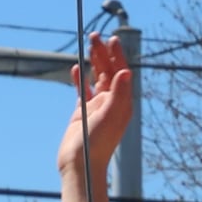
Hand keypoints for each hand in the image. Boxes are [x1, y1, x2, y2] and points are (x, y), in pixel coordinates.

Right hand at [60, 35, 135, 187]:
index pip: (122, 73)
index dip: (117, 55)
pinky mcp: (82, 113)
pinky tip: (75, 68)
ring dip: (93, 61)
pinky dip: (80, 79)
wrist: (80, 165)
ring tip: (89, 44)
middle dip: (103, 53)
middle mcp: (112, 103)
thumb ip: (118, 94)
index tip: (112, 39)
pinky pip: (83, 91)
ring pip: (97, 78)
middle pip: (109, 72)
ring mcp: (97, 107)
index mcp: (122, 103)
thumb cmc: (97, 144)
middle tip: (95, 36)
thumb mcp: (110, 116)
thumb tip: (126, 72)